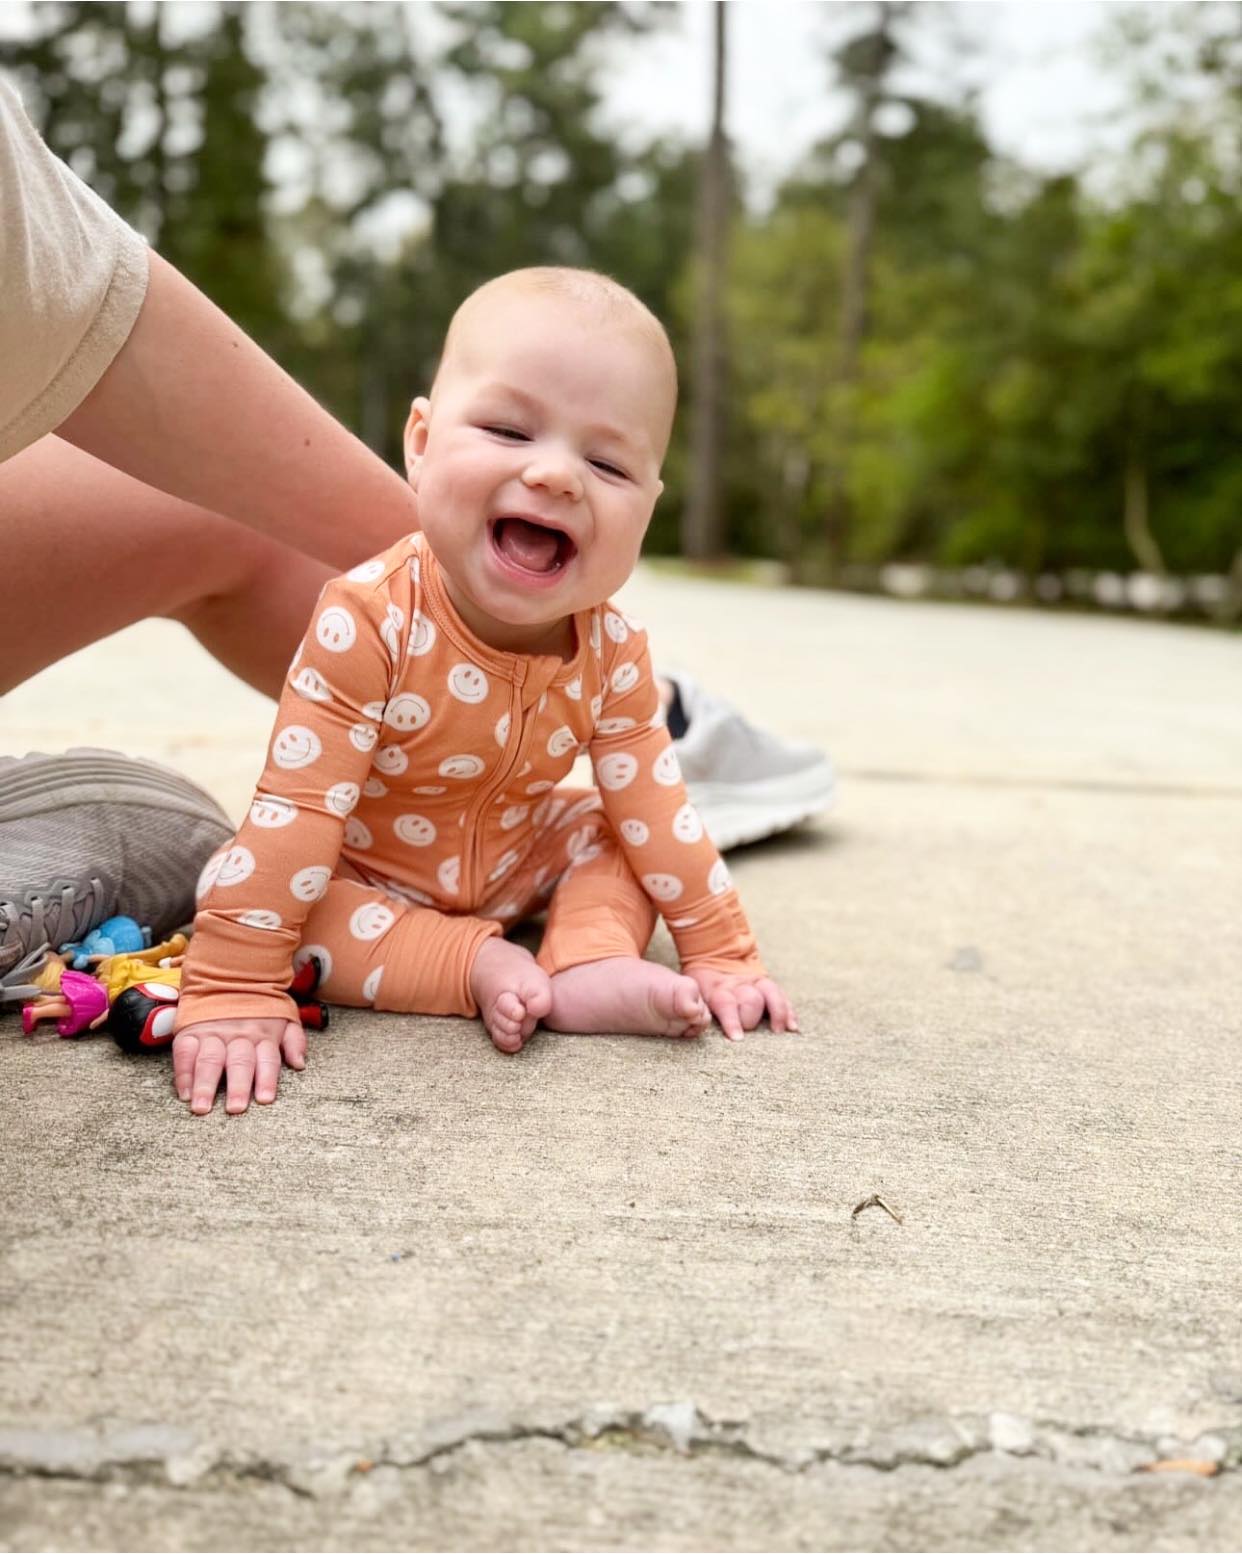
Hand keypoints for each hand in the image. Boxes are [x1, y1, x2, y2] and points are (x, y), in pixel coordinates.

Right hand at [171, 1017, 305, 1115]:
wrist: (229, 973)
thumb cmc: (260, 1004)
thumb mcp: (285, 1015)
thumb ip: (294, 1040)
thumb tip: (299, 1064)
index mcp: (264, 1034)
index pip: (268, 1059)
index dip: (266, 1079)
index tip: (264, 1099)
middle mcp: (239, 1035)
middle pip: (239, 1062)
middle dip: (237, 1086)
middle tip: (235, 1108)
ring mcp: (213, 1033)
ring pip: (210, 1060)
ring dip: (205, 1085)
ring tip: (202, 1107)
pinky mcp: (191, 1031)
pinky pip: (185, 1053)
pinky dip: (183, 1073)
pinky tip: (185, 1093)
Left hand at [685, 968, 799, 1042]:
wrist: (714, 953)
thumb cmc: (700, 981)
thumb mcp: (692, 987)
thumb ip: (693, 1004)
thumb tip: (693, 1023)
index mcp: (717, 989)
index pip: (727, 1004)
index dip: (732, 1021)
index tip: (737, 1039)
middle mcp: (739, 985)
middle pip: (751, 1001)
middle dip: (751, 1018)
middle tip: (750, 1030)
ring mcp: (755, 983)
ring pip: (770, 995)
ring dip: (777, 1014)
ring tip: (780, 1031)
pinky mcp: (766, 983)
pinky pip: (781, 995)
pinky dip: (788, 1011)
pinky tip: (793, 1026)